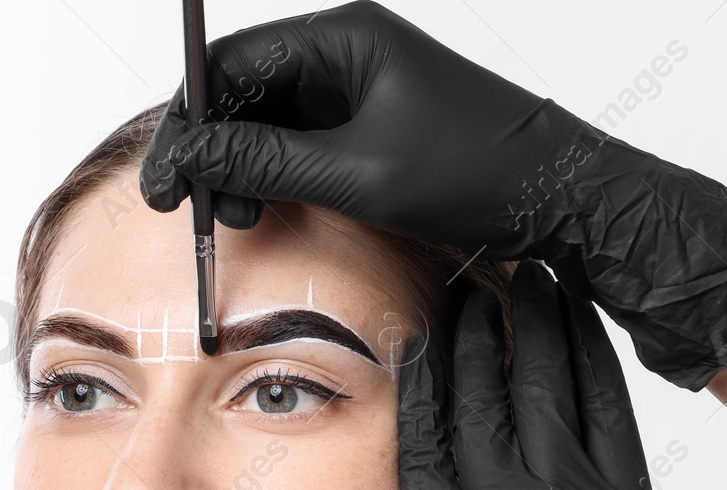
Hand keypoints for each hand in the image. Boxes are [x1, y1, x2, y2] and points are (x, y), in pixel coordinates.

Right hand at [139, 0, 726, 389]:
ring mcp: (360, 90)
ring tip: (237, 215)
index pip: (231, 64)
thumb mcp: (359, 173)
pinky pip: (301, 145)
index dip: (187, 121)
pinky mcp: (372, 128)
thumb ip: (266, 163)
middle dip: (211, 149)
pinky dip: (275, 179)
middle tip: (193, 208)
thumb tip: (189, 156)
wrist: (562, 199)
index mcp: (344, 37)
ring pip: (268, 124)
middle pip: (243, 92)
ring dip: (241, 169)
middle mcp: (347, 53)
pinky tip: (268, 210)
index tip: (165, 178)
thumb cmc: (480, 173)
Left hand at [337, 261, 726, 489]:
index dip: (583, 326)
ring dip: (470, 327)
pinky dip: (419, 382)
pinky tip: (417, 343)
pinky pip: (420, 434)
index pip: (603, 386)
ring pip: (477, 387)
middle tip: (515, 257)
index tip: (569, 284)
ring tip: (464, 279)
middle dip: (528, 304)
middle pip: (540, 368)